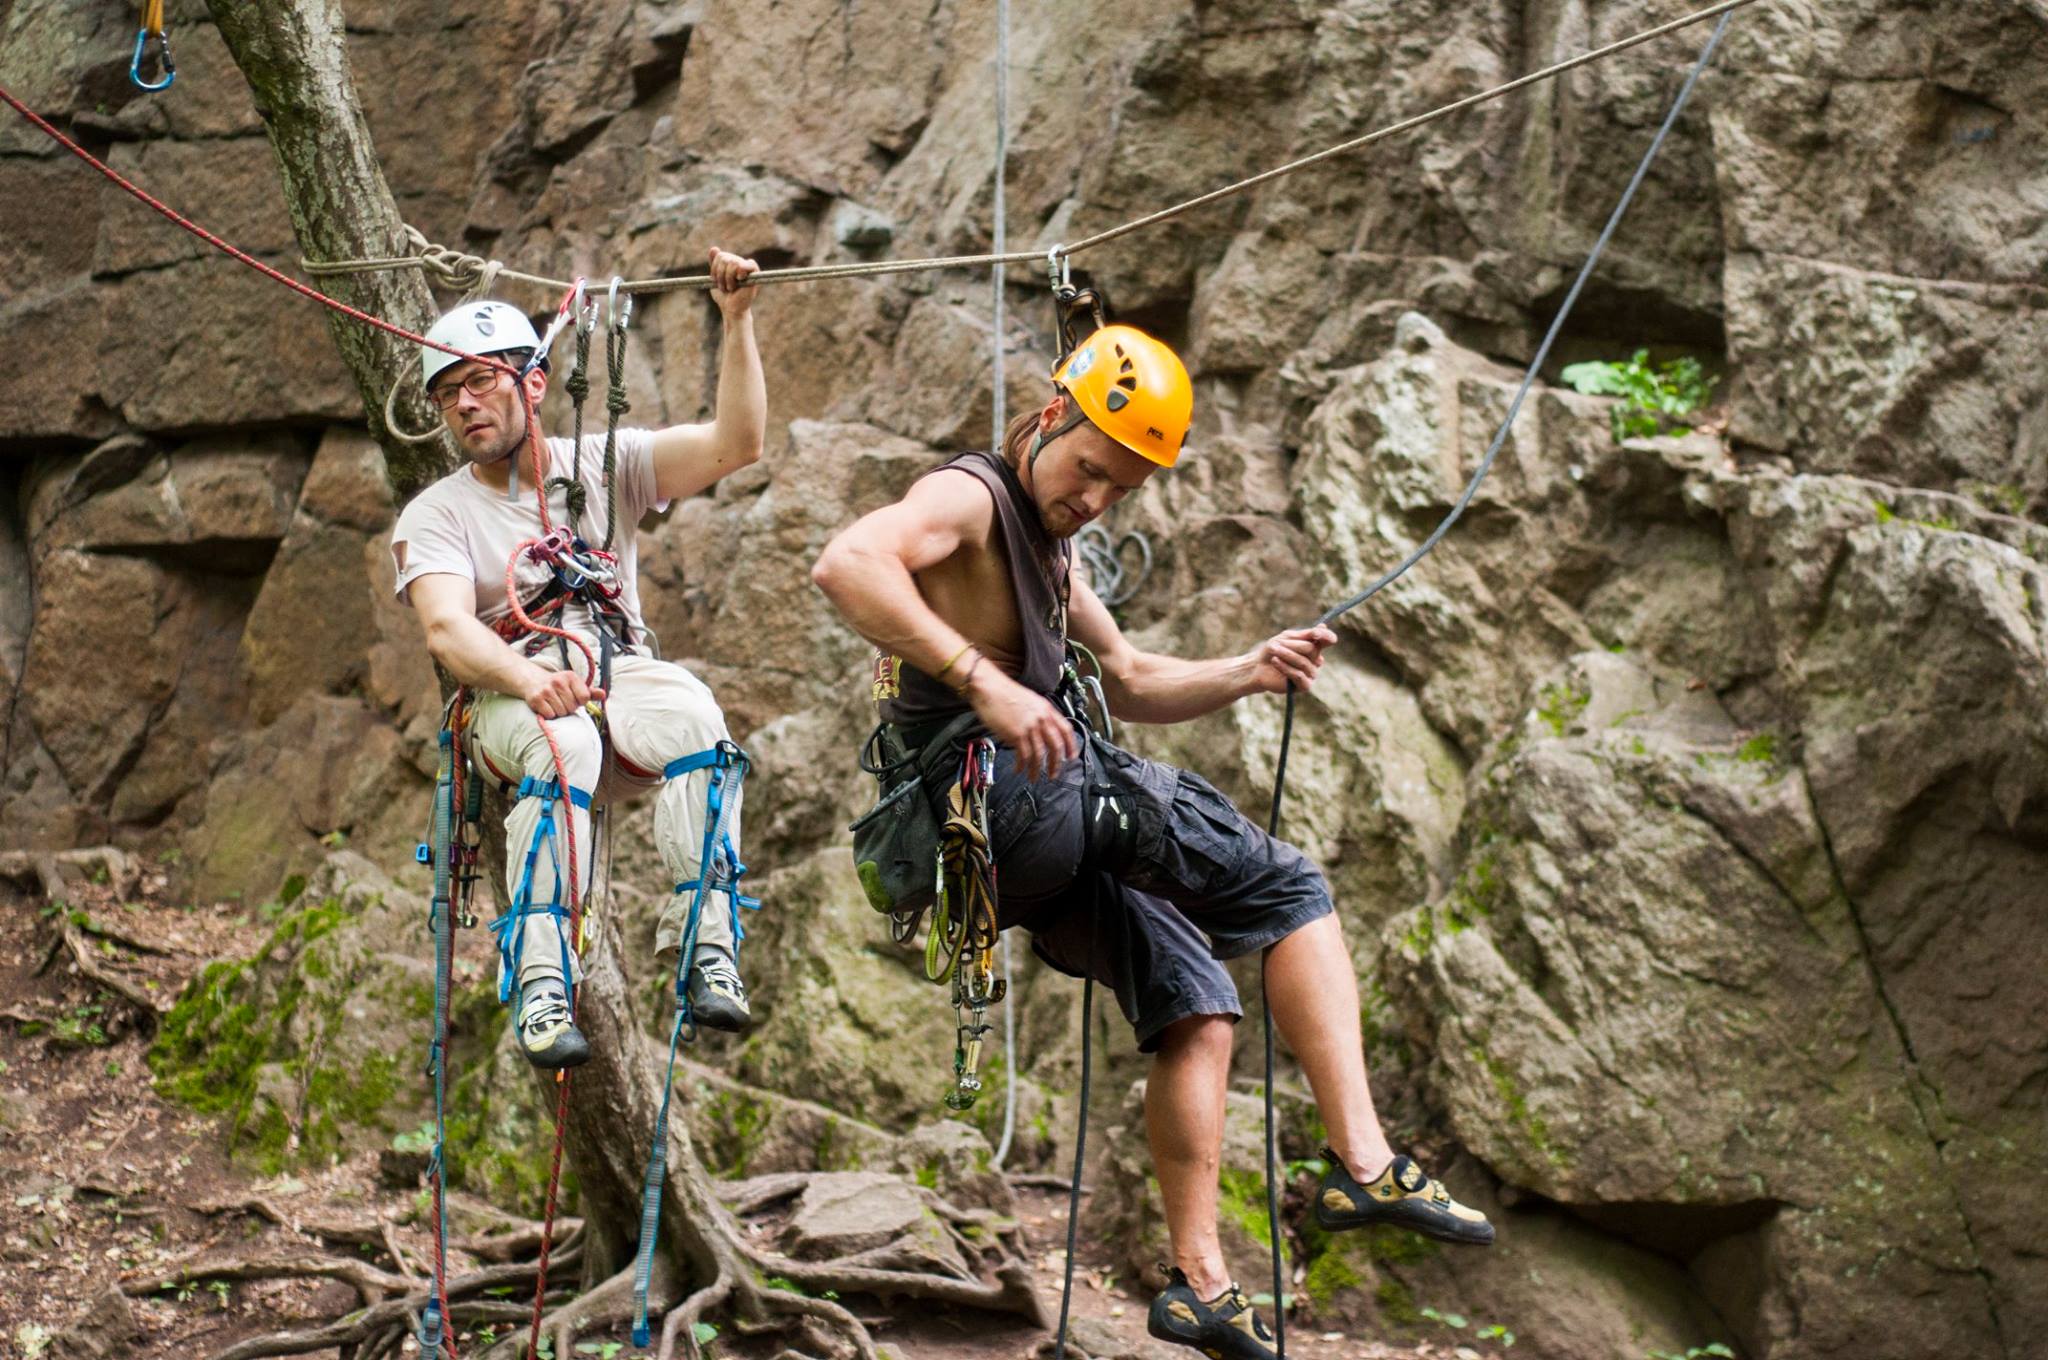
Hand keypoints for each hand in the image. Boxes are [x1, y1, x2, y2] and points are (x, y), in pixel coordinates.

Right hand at [522, 666, 603, 718]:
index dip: (580, 702)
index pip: (585, 697)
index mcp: (571, 676)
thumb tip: (603, 694)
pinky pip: (550, 715)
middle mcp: (558, 681)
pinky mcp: (536, 699)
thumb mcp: (575, 685)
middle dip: (569, 708)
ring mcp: (546, 690)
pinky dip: (549, 715)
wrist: (533, 681)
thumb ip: (590, 692)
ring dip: (559, 712)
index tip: (573, 698)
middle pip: (572, 707)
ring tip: (554, 703)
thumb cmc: (559, 686)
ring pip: (561, 712)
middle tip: (562, 701)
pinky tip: (546, 706)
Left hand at [706, 246, 759, 319]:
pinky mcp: (755, 276)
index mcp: (733, 264)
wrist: (731, 309)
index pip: (721, 256)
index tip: (715, 280)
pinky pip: (746, 265)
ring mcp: (749, 270)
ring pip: (733, 262)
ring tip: (731, 288)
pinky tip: (740, 280)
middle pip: (726, 258)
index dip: (715, 268)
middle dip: (721, 274)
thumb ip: (715, 263)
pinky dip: (739, 273)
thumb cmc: (724, 296)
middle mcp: (741, 265)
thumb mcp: (716, 278)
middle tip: (724, 287)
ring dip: (728, 278)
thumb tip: (714, 248)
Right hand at [967, 666, 1077, 780]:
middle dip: (1056, 764)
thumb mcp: (1029, 700)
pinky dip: (1022, 765)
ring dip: (1037, 769)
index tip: (1071, 756)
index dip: (1070, 745)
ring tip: (1033, 777)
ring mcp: (1030, 727)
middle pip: (1055, 746)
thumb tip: (1040, 732)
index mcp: (1047, 709)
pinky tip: (1019, 769)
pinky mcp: (1017, 735)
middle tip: (1053, 774)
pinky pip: (1023, 755)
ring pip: (1039, 755)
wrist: (989, 688)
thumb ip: (1038, 715)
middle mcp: (1041, 719)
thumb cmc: (1004, 693)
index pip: (1066, 730)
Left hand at [1247, 625, 1336, 694]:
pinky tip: (1275, 661)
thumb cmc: (1273, 651)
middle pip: (1312, 650)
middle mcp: (1316, 660)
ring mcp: (1311, 674)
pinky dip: (1285, 667)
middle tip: (1276, 644)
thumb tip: (1323, 626)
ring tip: (1273, 651)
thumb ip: (1305, 635)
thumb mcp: (1286, 638)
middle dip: (1293, 646)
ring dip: (1286, 655)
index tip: (1315, 633)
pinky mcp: (1305, 686)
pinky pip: (1299, 675)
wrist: (1258, 667)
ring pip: (1304, 663)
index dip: (1326, 636)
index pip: (1328, 639)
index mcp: (1314, 646)